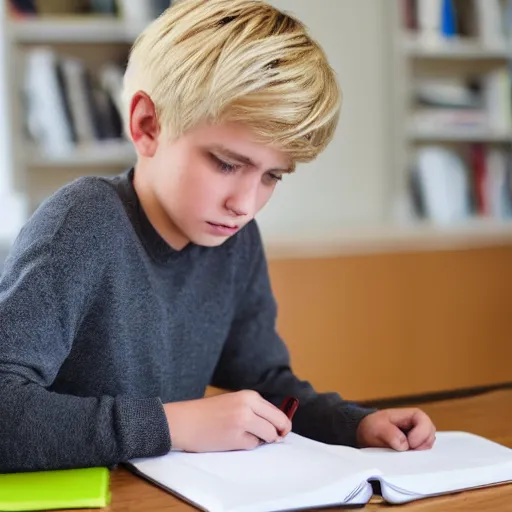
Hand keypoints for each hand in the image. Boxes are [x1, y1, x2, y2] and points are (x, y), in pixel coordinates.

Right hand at [163, 390, 291, 452]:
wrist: (184, 421)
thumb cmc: (207, 413)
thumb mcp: (234, 402)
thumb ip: (254, 410)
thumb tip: (277, 426)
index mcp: (249, 396)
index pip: (276, 411)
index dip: (281, 423)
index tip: (280, 430)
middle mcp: (248, 406)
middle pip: (279, 423)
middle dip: (279, 433)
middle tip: (274, 438)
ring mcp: (243, 421)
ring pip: (269, 435)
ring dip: (261, 439)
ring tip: (242, 435)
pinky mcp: (236, 438)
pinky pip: (252, 445)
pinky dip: (246, 445)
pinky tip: (230, 440)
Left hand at [356, 408, 435, 450]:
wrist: (366, 434)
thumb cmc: (373, 426)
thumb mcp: (377, 427)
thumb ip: (389, 433)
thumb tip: (404, 444)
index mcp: (411, 415)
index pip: (424, 422)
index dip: (420, 433)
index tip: (410, 443)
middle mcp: (418, 426)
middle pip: (430, 435)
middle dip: (421, 445)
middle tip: (407, 451)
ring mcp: (419, 437)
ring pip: (428, 446)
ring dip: (418, 452)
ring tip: (403, 453)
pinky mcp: (416, 448)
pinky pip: (423, 454)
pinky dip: (416, 457)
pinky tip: (405, 457)